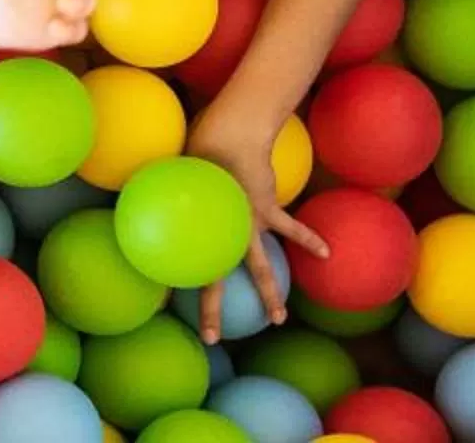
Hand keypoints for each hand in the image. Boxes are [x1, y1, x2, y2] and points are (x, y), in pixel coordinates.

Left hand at [184, 107, 329, 344]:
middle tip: (211, 339)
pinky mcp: (266, 208)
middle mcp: (220, 231)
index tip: (161, 308)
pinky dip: (308, 240)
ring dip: (269, 294)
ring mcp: (246, 222)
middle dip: (211, 310)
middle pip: (214, 279)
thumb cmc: (198, 150)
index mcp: (198, 226)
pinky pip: (290, 228)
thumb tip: (149, 194)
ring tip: (277, 320)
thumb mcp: (179, 174)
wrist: (226, 133)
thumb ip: (172, 191)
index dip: (170, 284)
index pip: (180, 260)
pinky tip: (325, 253)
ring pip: (260, 267)